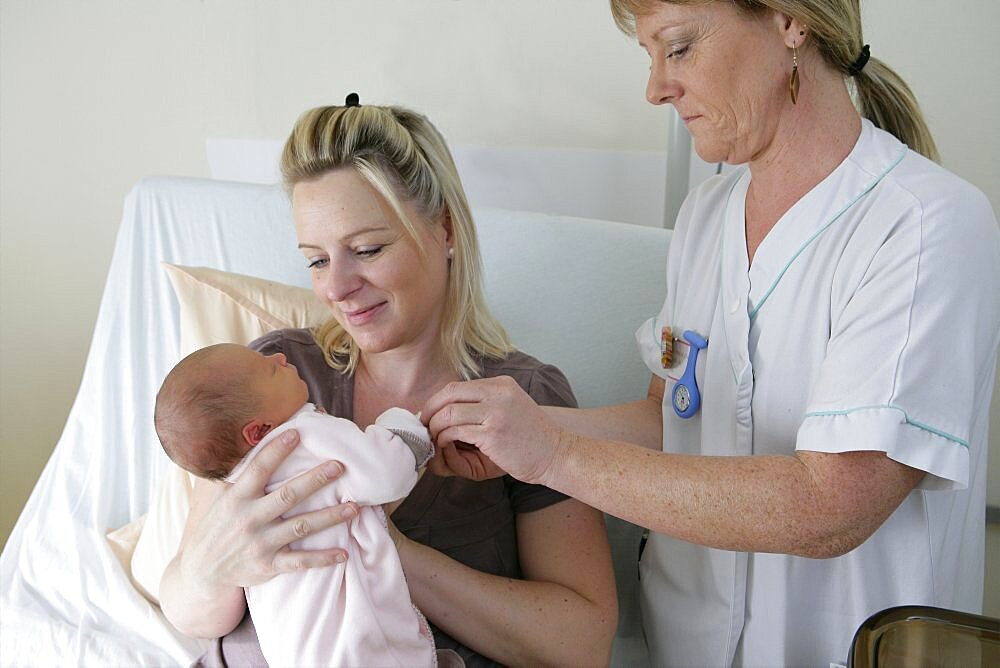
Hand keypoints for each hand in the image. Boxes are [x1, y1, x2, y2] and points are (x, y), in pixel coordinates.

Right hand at [181, 429, 358, 589]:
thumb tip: (259, 440)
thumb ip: (241, 473)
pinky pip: (300, 561)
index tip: (297, 433)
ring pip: (301, 527)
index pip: (259, 468)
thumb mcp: (222, 496)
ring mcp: (261, 543)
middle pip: (288, 495)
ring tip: (354, 507)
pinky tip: (343, 554)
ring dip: (330, 517)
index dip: (277, 449)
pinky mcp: (269, 565)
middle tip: (339, 466)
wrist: (203, 570)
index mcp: (237, 497)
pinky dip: (322, 559)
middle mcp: (250, 518)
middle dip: (315, 480)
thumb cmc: (219, 525)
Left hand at [422, 376, 565, 485]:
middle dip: (430, 412)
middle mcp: (498, 393)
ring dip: (435, 429)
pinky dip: (444, 440)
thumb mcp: (508, 410)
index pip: (457, 386)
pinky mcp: (492, 433)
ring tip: (434, 441)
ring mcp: (495, 412)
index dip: (437, 401)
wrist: (557, 454)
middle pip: (448, 394)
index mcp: (500, 384)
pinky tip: (446, 448)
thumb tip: (446, 413)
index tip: (429, 416)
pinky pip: (455, 432)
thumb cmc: (530, 439)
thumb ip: (482, 407)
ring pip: (448, 414)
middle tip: (423, 427)